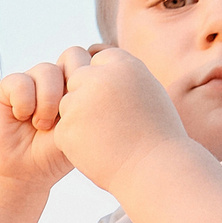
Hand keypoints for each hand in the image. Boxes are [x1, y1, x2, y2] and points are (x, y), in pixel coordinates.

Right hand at [0, 50, 86, 198]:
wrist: (24, 171)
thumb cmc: (55, 153)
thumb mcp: (81, 129)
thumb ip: (88, 103)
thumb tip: (93, 81)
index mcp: (78, 85)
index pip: (92, 61)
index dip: (90, 81)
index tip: (84, 112)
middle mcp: (57, 78)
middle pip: (72, 55)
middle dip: (72, 84)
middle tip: (67, 114)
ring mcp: (33, 80)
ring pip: (48, 70)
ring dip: (48, 101)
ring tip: (44, 125)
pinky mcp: (9, 87)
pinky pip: (21, 82)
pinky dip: (25, 103)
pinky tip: (23, 118)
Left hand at [49, 45, 194, 194]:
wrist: (155, 169)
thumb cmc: (158, 134)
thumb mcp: (148, 91)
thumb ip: (122, 74)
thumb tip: (95, 53)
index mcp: (124, 64)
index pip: (98, 58)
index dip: (104, 80)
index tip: (115, 100)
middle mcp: (99, 78)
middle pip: (77, 78)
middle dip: (86, 96)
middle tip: (109, 121)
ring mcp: (80, 102)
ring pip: (67, 105)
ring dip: (80, 120)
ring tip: (109, 138)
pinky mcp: (67, 127)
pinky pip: (63, 129)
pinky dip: (76, 142)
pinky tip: (99, 150)